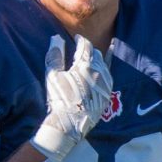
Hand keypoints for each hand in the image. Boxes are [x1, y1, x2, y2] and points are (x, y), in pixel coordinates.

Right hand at [31, 35, 112, 161]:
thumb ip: (55, 55)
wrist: (69, 124)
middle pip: (96, 53)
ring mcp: (105, 83)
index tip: (77, 39)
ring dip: (97, 59)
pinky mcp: (108, 93)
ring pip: (104, 64)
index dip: (81, 40)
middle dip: (88, 50)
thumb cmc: (59, 99)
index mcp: (84, 65)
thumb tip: (57, 38)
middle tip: (81, 50)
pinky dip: (106, 69)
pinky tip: (104, 67)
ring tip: (90, 59)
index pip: (86, 45)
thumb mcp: (53, 75)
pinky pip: (109, 76)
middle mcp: (98, 72)